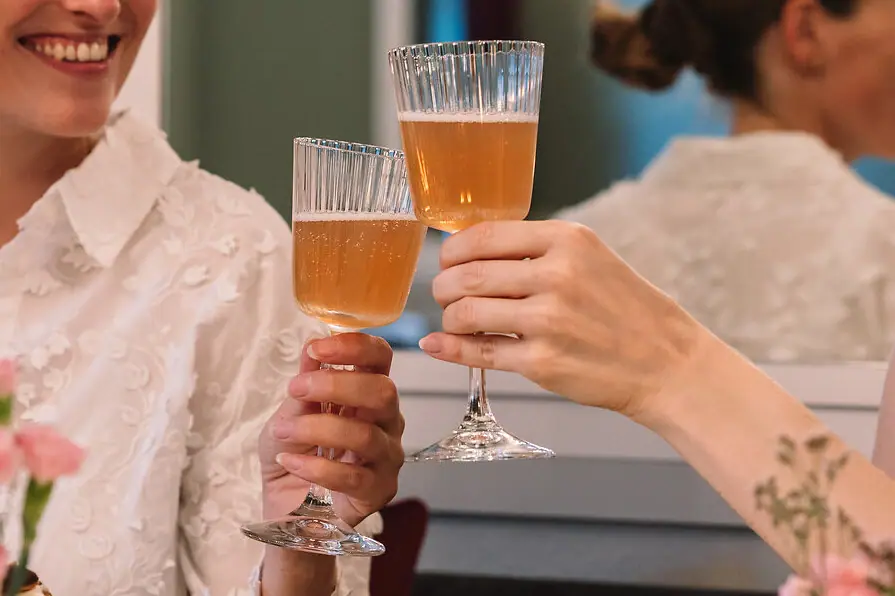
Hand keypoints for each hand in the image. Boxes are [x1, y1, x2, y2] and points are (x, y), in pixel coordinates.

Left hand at [259, 333, 403, 526]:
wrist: (288, 506)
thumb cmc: (296, 452)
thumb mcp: (288, 414)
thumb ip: (304, 385)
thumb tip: (311, 344)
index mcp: (369, 393)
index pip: (380, 358)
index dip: (355, 347)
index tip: (316, 349)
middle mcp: (387, 421)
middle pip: (383, 392)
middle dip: (336, 385)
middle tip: (296, 389)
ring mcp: (387, 457)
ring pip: (365, 435)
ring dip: (317, 428)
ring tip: (283, 431)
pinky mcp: (378, 491)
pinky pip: (353, 477)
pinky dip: (316, 467)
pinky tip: (291, 461)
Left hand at [418, 220, 705, 418]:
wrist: (667, 361)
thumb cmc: (626, 309)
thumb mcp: (590, 259)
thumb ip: (536, 252)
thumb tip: (470, 253)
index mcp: (567, 240)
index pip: (484, 236)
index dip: (453, 250)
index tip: (447, 261)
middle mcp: (557, 275)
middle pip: (467, 274)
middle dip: (443, 286)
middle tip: (444, 294)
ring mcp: (549, 320)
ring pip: (466, 313)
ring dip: (450, 318)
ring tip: (457, 321)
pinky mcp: (542, 362)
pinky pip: (479, 352)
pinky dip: (450, 349)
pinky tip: (438, 345)